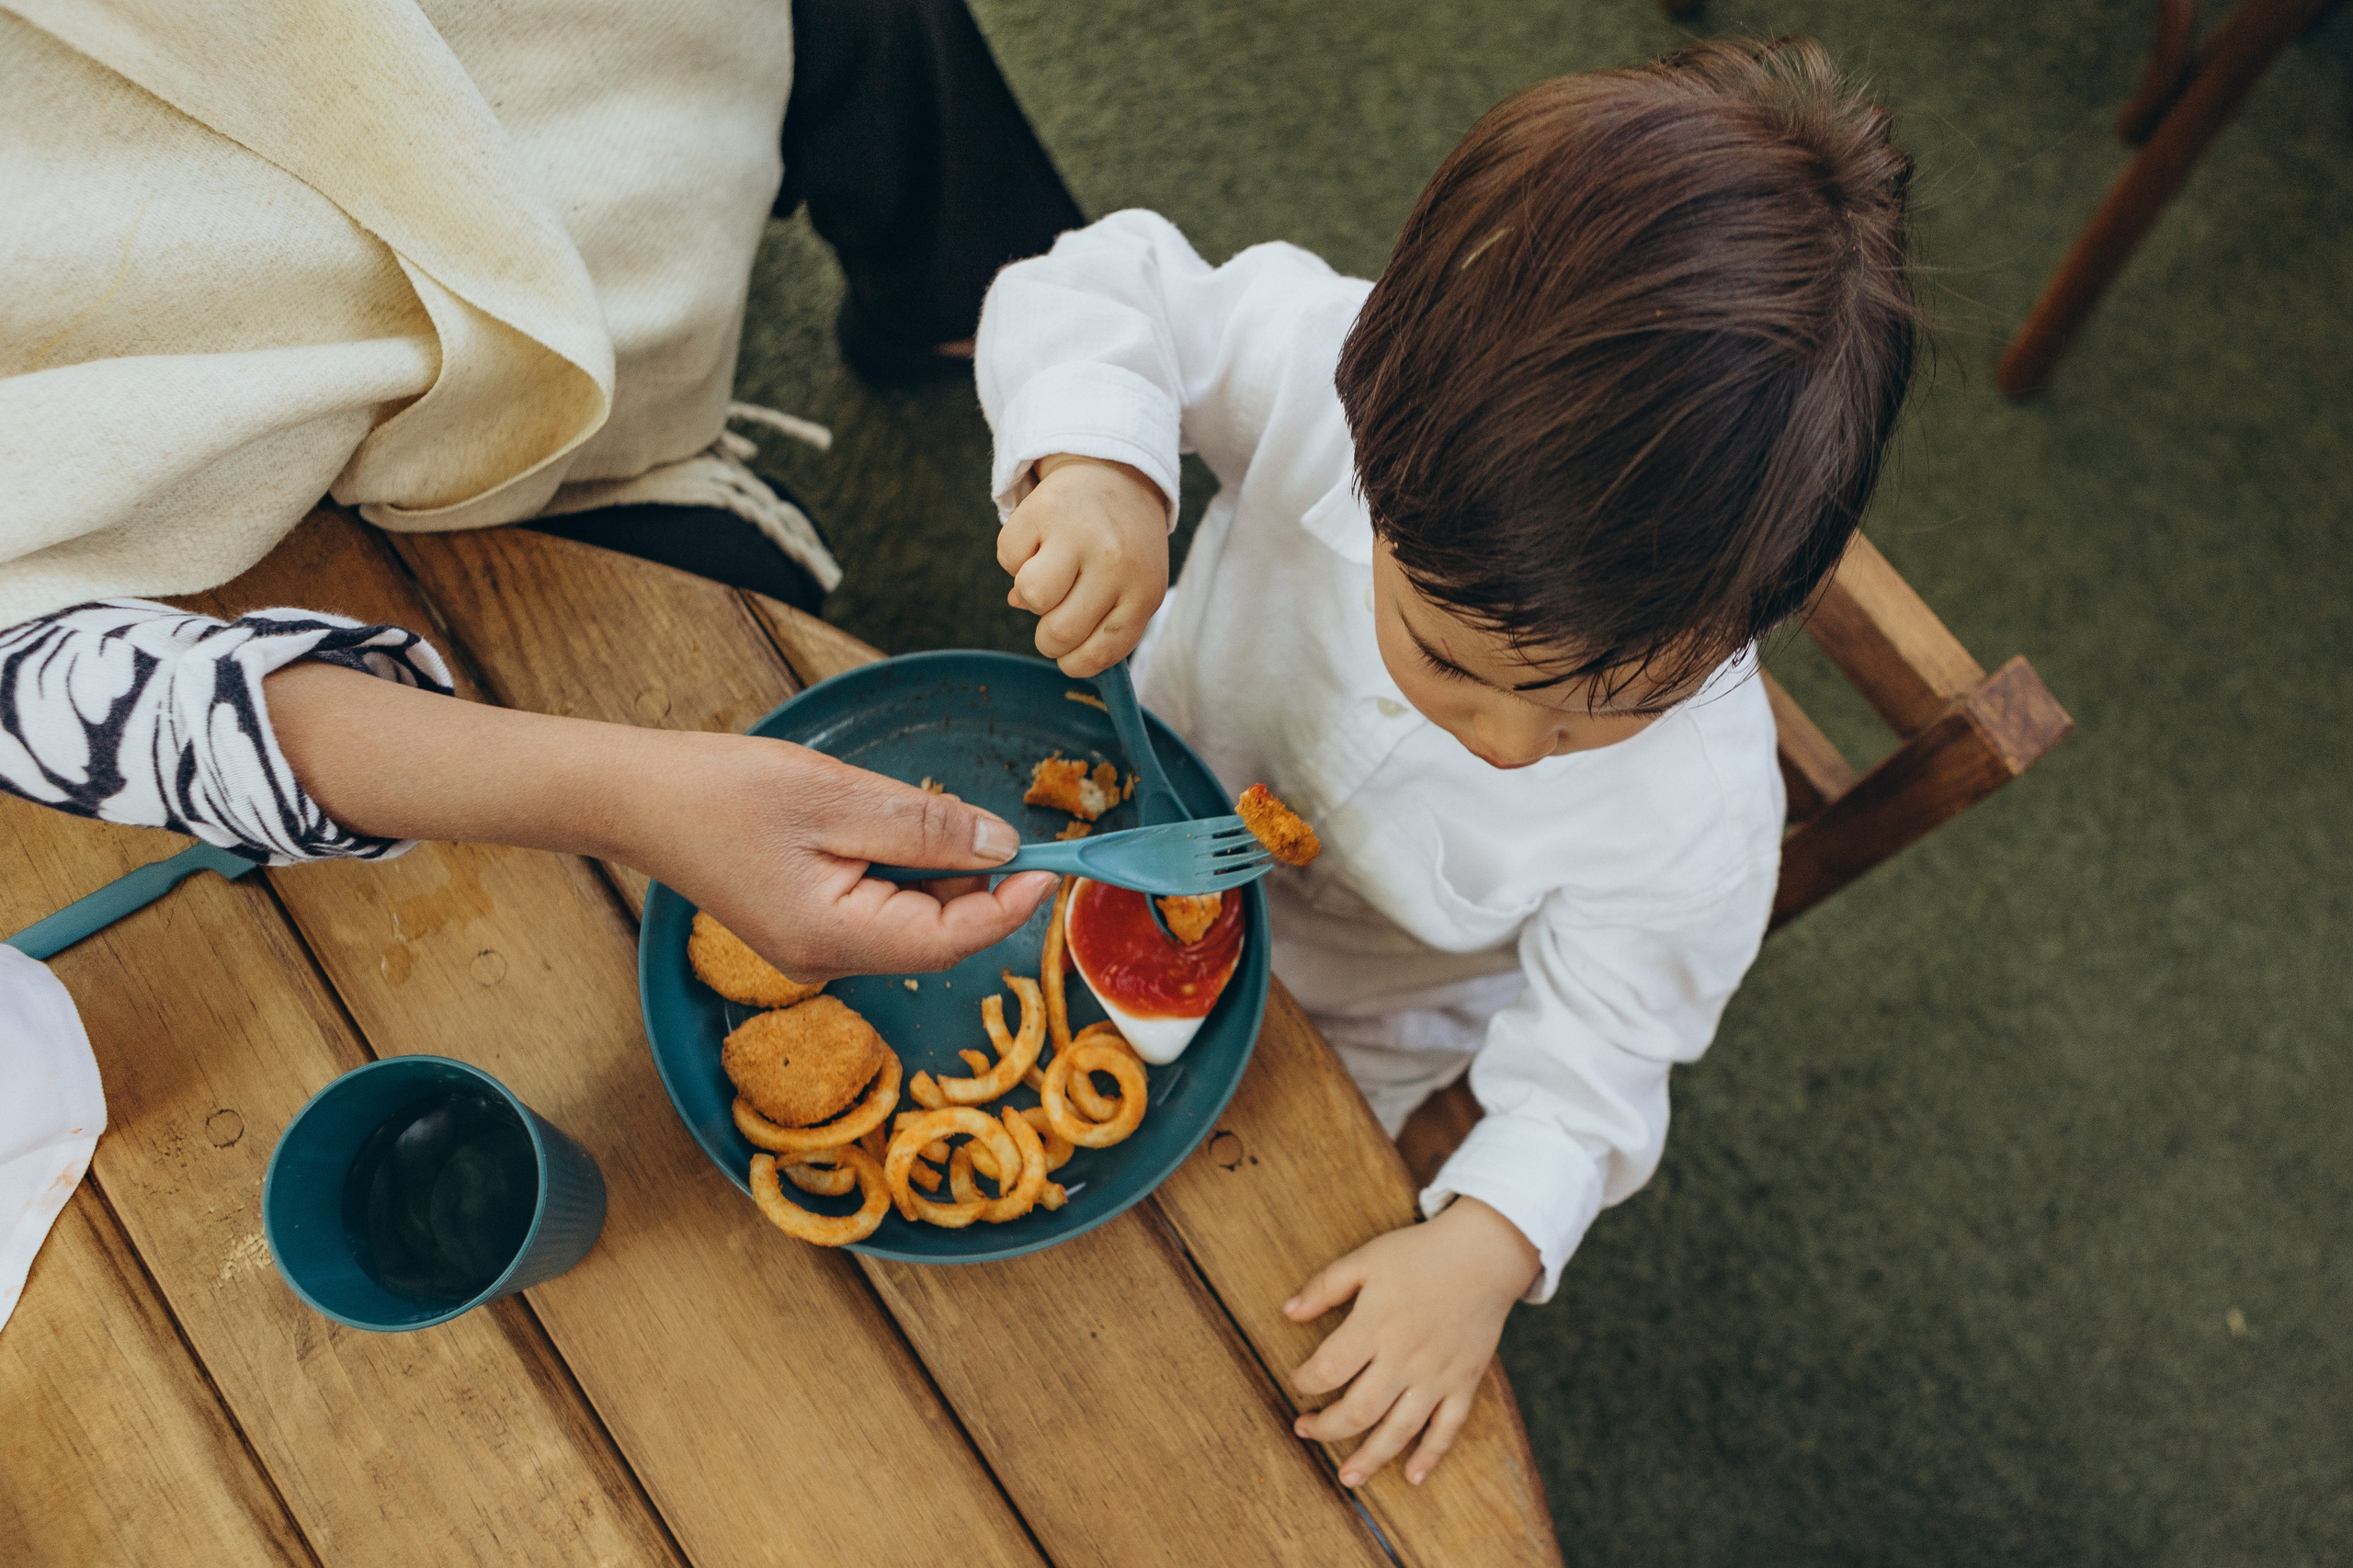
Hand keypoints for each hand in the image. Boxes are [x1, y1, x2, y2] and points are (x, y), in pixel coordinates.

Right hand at [266, 664, 1057, 981]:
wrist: (634, 795)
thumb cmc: (723, 790)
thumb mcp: (836, 796)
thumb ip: (926, 828)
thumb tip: (1004, 848)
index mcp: (834, 938)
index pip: (955, 936)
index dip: (1015, 903)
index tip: (1058, 863)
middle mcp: (826, 961)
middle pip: (939, 937)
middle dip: (987, 890)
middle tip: (1023, 835)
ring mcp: (813, 950)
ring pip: (912, 924)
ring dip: (947, 880)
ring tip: (955, 824)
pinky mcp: (803, 926)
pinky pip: (880, 911)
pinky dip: (909, 877)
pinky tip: (907, 834)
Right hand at [999, 453, 1168, 675]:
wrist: (1116, 471)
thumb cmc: (1122, 544)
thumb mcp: (1131, 584)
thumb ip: (1097, 621)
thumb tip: (1037, 625)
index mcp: (1143, 590)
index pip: (1100, 653)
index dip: (1075, 663)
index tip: (1068, 655)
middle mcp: (1115, 562)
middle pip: (1058, 633)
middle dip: (1048, 637)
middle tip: (1055, 613)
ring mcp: (1078, 534)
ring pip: (1030, 596)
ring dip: (1030, 593)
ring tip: (1050, 573)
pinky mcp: (1043, 509)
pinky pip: (1008, 559)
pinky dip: (1016, 557)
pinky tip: (1041, 542)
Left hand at [1283, 1197, 1539, 1487]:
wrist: (1484, 1254)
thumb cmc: (1420, 1254)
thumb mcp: (1366, 1259)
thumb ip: (1325, 1286)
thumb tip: (1288, 1312)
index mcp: (1374, 1326)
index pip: (1327, 1370)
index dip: (1303, 1381)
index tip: (1296, 1381)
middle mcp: (1404, 1358)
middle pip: (1357, 1411)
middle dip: (1325, 1429)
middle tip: (1305, 1430)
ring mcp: (1436, 1375)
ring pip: (1398, 1430)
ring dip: (1369, 1459)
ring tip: (1346, 1477)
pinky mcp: (1464, 1383)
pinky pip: (1447, 1429)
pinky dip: (1430, 1456)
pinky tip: (1411, 1476)